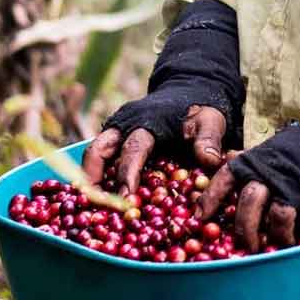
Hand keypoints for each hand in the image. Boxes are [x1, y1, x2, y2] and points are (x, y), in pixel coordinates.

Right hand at [83, 104, 226, 194]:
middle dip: (92, 177)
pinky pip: (100, 157)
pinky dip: (96, 177)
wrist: (188, 93)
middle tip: (91, 205)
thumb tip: (210, 161)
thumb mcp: (209, 122)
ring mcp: (118, 131)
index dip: (127, 173)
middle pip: (99, 149)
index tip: (126, 197)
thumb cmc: (198, 111)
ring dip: (89, 178)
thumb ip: (209, 140)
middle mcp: (126, 126)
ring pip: (94, 153)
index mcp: (147, 123)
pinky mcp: (116, 140)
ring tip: (88, 206)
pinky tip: (97, 200)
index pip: (133, 149)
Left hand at [197, 154, 299, 252]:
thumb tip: (236, 180)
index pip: (227, 176)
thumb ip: (259, 164)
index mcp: (260, 157)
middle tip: (248, 248)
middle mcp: (275, 170)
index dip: (211, 197)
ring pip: (280, 217)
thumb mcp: (278, 147)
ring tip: (282, 247)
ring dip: (280, 237)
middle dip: (246, 231)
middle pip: (250, 204)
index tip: (200, 217)